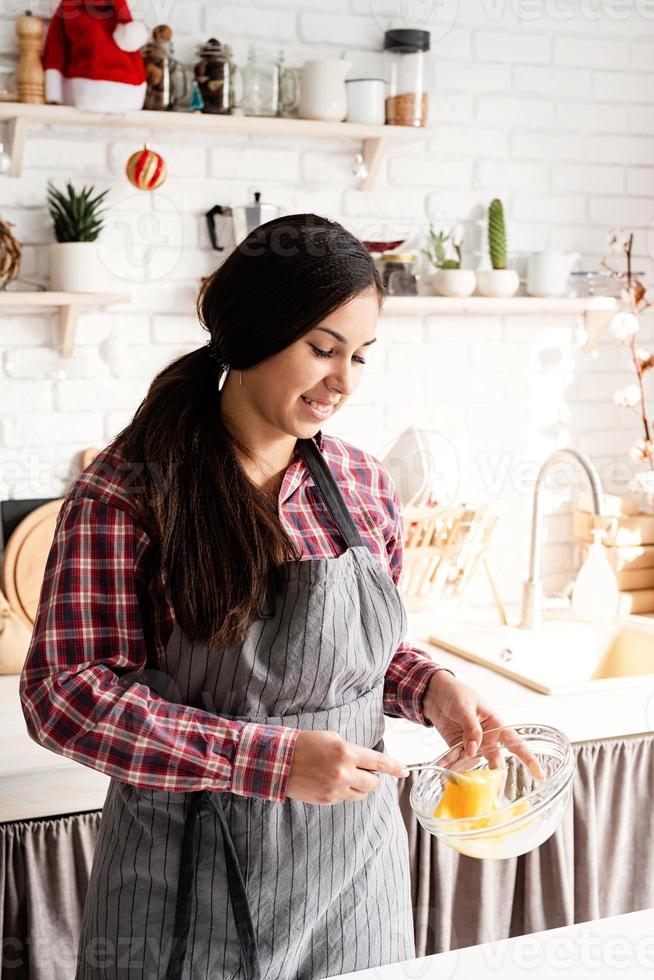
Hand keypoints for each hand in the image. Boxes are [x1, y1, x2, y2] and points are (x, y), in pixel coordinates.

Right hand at [286, 730, 409, 804]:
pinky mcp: (328, 800)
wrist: (280, 760)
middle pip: (374, 783)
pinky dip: (345, 791)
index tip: (405, 771)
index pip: (379, 762)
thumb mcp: (333, 738)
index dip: (395, 768)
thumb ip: (353, 750)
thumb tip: (368, 762)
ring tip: (344, 775)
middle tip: (361, 769)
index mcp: (347, 753)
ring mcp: (336, 789)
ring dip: (359, 785)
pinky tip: (331, 782)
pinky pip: (347, 799)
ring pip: (362, 794)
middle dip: (371, 777)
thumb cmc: (307, 744)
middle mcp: (344, 773)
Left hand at [422, 670, 543, 778]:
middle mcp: (487, 738)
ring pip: (475, 765)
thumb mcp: (465, 707)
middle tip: (493, 793)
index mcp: (496, 725)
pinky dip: (449, 766)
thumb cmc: (456, 693)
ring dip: (468, 775)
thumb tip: (473, 750)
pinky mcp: (456, 747)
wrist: (435, 692)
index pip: (516, 743)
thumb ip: (471, 728)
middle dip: (495, 778)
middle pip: (496, 761)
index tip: (539, 774)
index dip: (529, 758)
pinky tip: (443, 771)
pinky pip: (456, 760)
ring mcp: (472, 745)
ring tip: (462, 785)